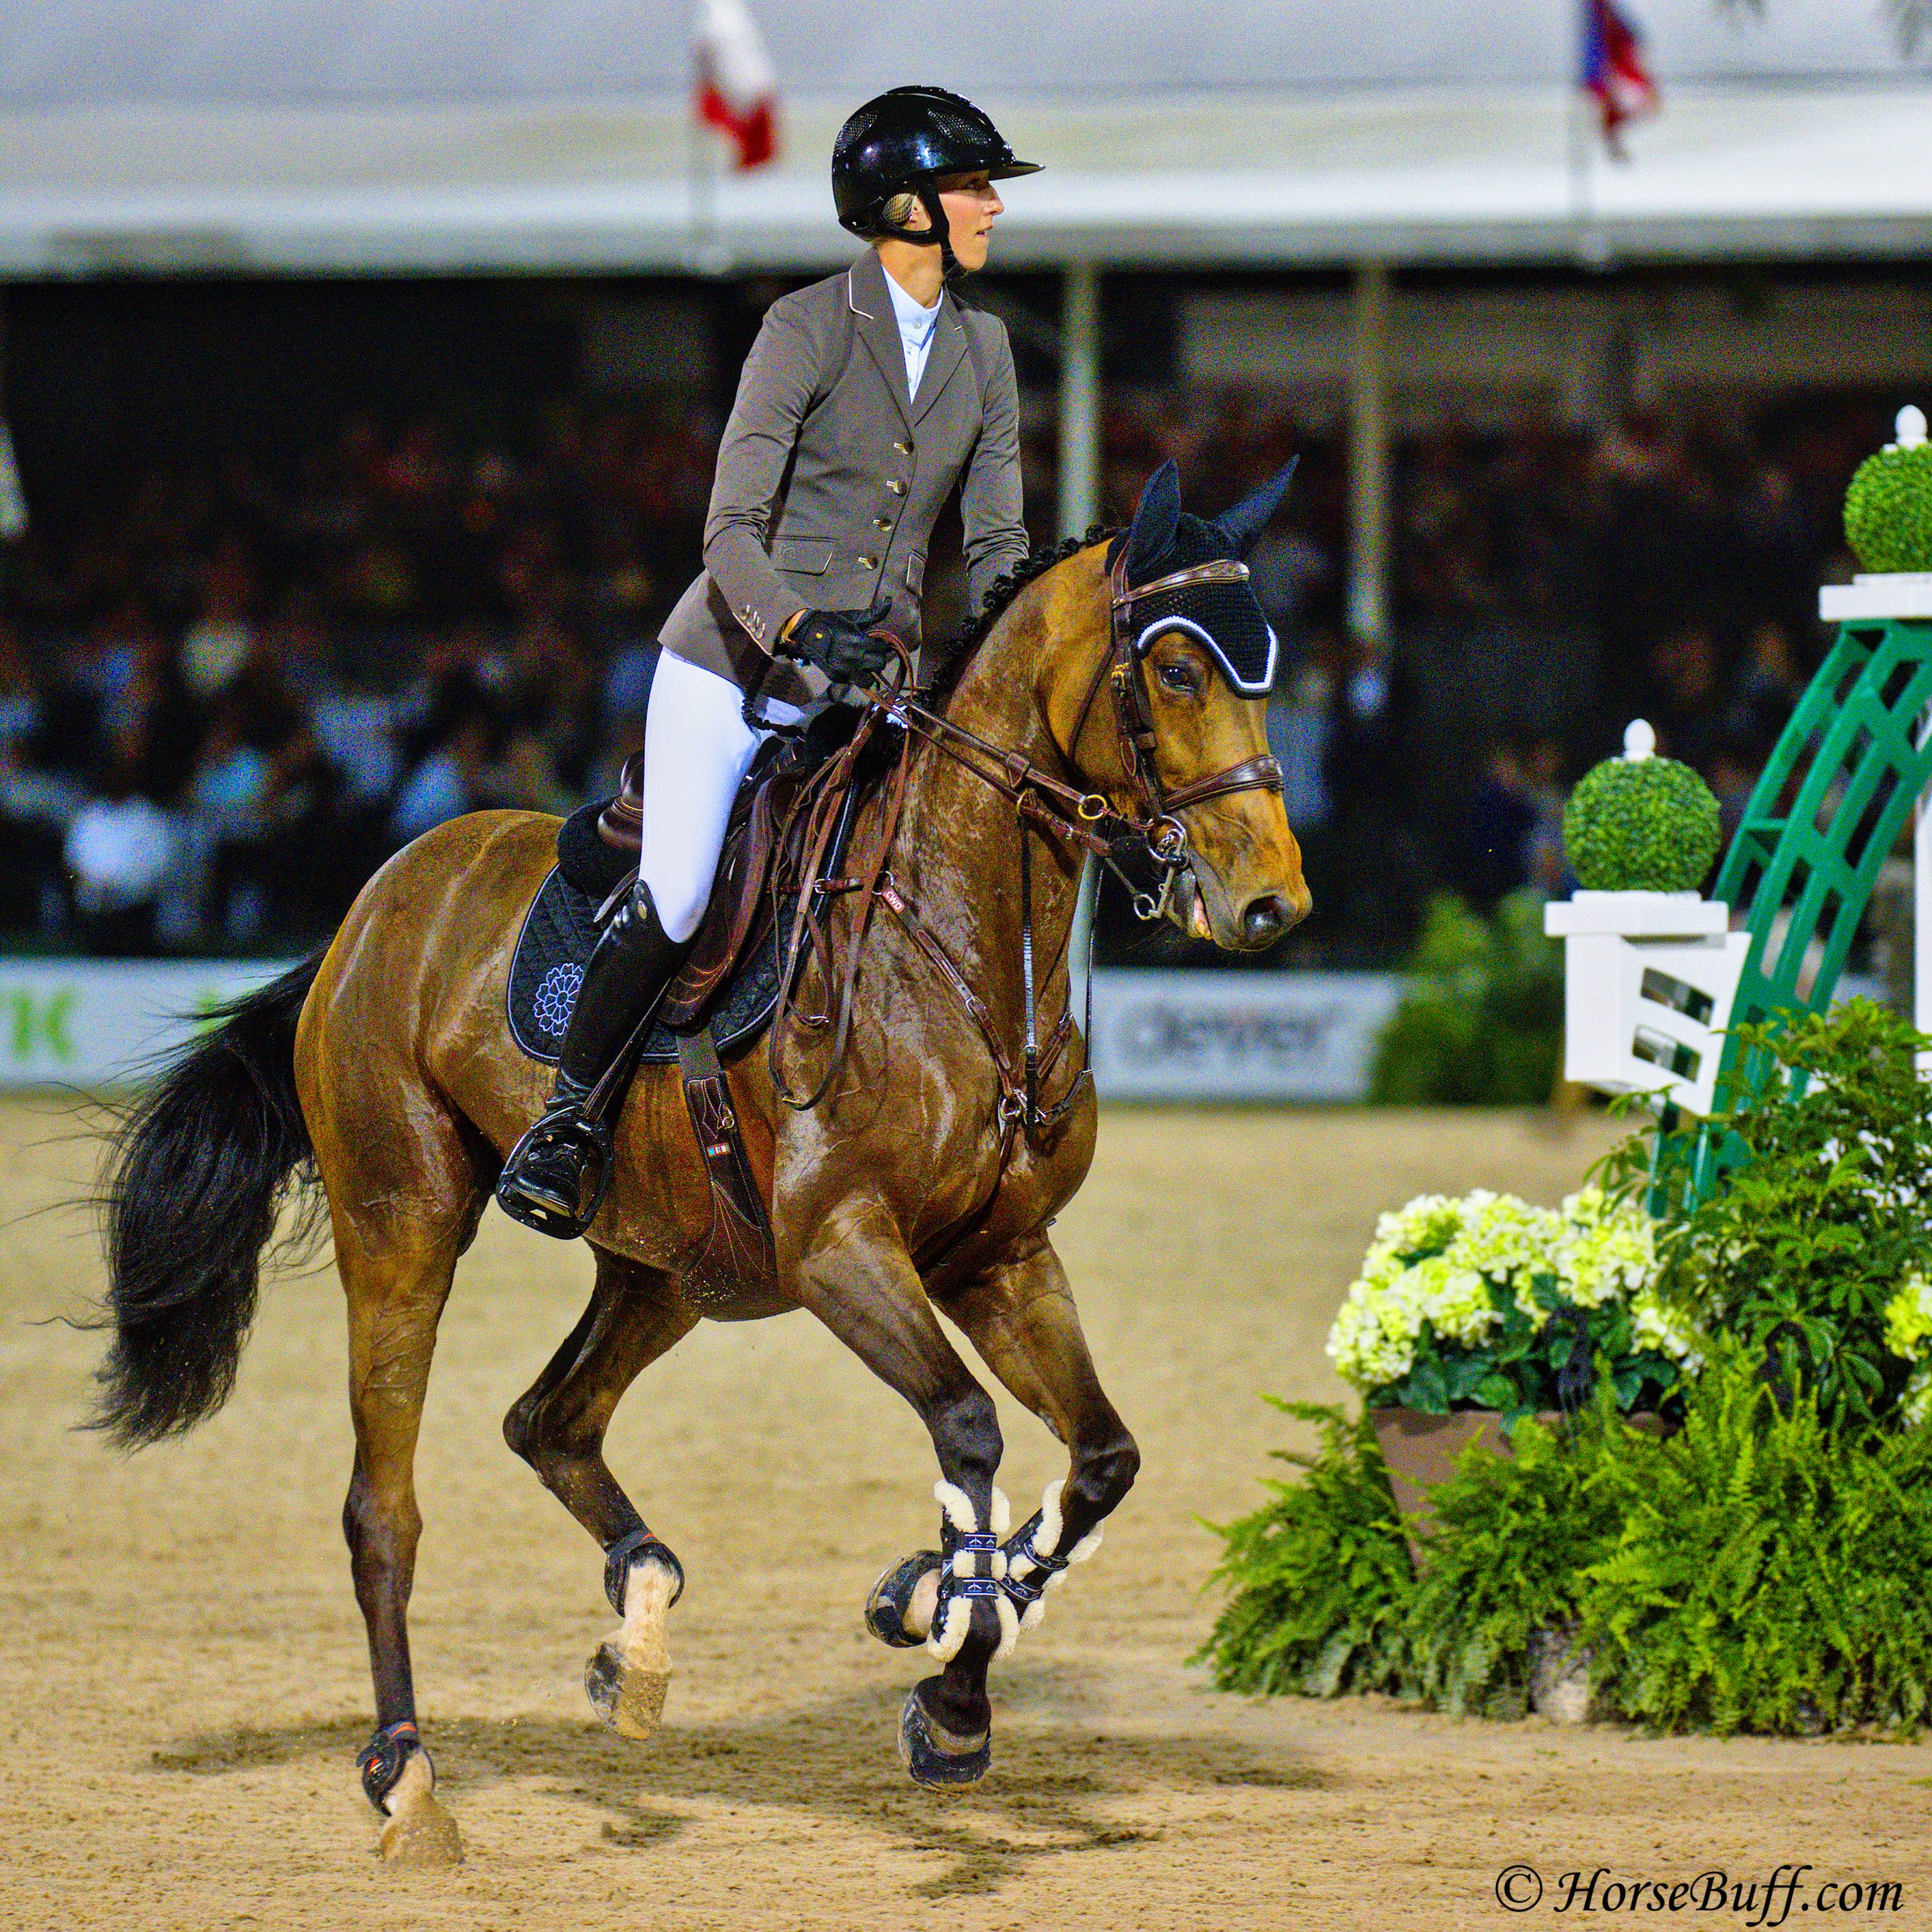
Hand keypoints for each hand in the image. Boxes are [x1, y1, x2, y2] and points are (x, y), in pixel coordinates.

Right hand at [780, 599, 894, 686]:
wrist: (807, 634)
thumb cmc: (833, 623)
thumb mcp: (853, 618)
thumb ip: (874, 613)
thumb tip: (889, 600)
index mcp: (858, 640)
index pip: (882, 649)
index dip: (879, 646)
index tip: (873, 644)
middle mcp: (853, 657)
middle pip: (879, 665)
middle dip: (876, 659)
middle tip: (869, 655)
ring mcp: (844, 670)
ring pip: (868, 680)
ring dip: (868, 673)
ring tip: (862, 665)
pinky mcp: (837, 677)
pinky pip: (854, 682)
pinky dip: (855, 676)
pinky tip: (850, 667)